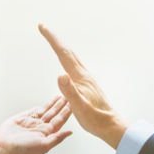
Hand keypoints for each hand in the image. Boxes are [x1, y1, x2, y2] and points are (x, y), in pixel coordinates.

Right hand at [0, 95, 72, 153]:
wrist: (4, 148)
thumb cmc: (23, 151)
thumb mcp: (44, 145)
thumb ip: (57, 138)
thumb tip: (70, 133)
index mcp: (47, 134)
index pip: (60, 120)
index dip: (66, 112)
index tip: (73, 103)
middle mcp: (41, 128)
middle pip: (54, 114)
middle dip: (62, 105)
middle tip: (69, 95)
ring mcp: (32, 123)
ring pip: (46, 111)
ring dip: (53, 104)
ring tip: (60, 96)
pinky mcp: (23, 119)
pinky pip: (34, 111)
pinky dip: (42, 106)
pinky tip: (48, 103)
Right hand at [39, 24, 126, 149]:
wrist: (111, 125)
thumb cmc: (96, 119)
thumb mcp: (79, 107)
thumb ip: (70, 91)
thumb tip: (60, 74)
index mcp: (80, 77)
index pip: (63, 53)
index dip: (52, 39)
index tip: (43, 27)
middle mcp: (84, 74)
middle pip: (68, 51)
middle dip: (55, 39)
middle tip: (44, 28)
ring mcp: (86, 79)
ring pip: (72, 57)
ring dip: (61, 47)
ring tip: (54, 41)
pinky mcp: (87, 85)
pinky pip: (74, 66)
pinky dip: (67, 58)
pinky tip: (67, 64)